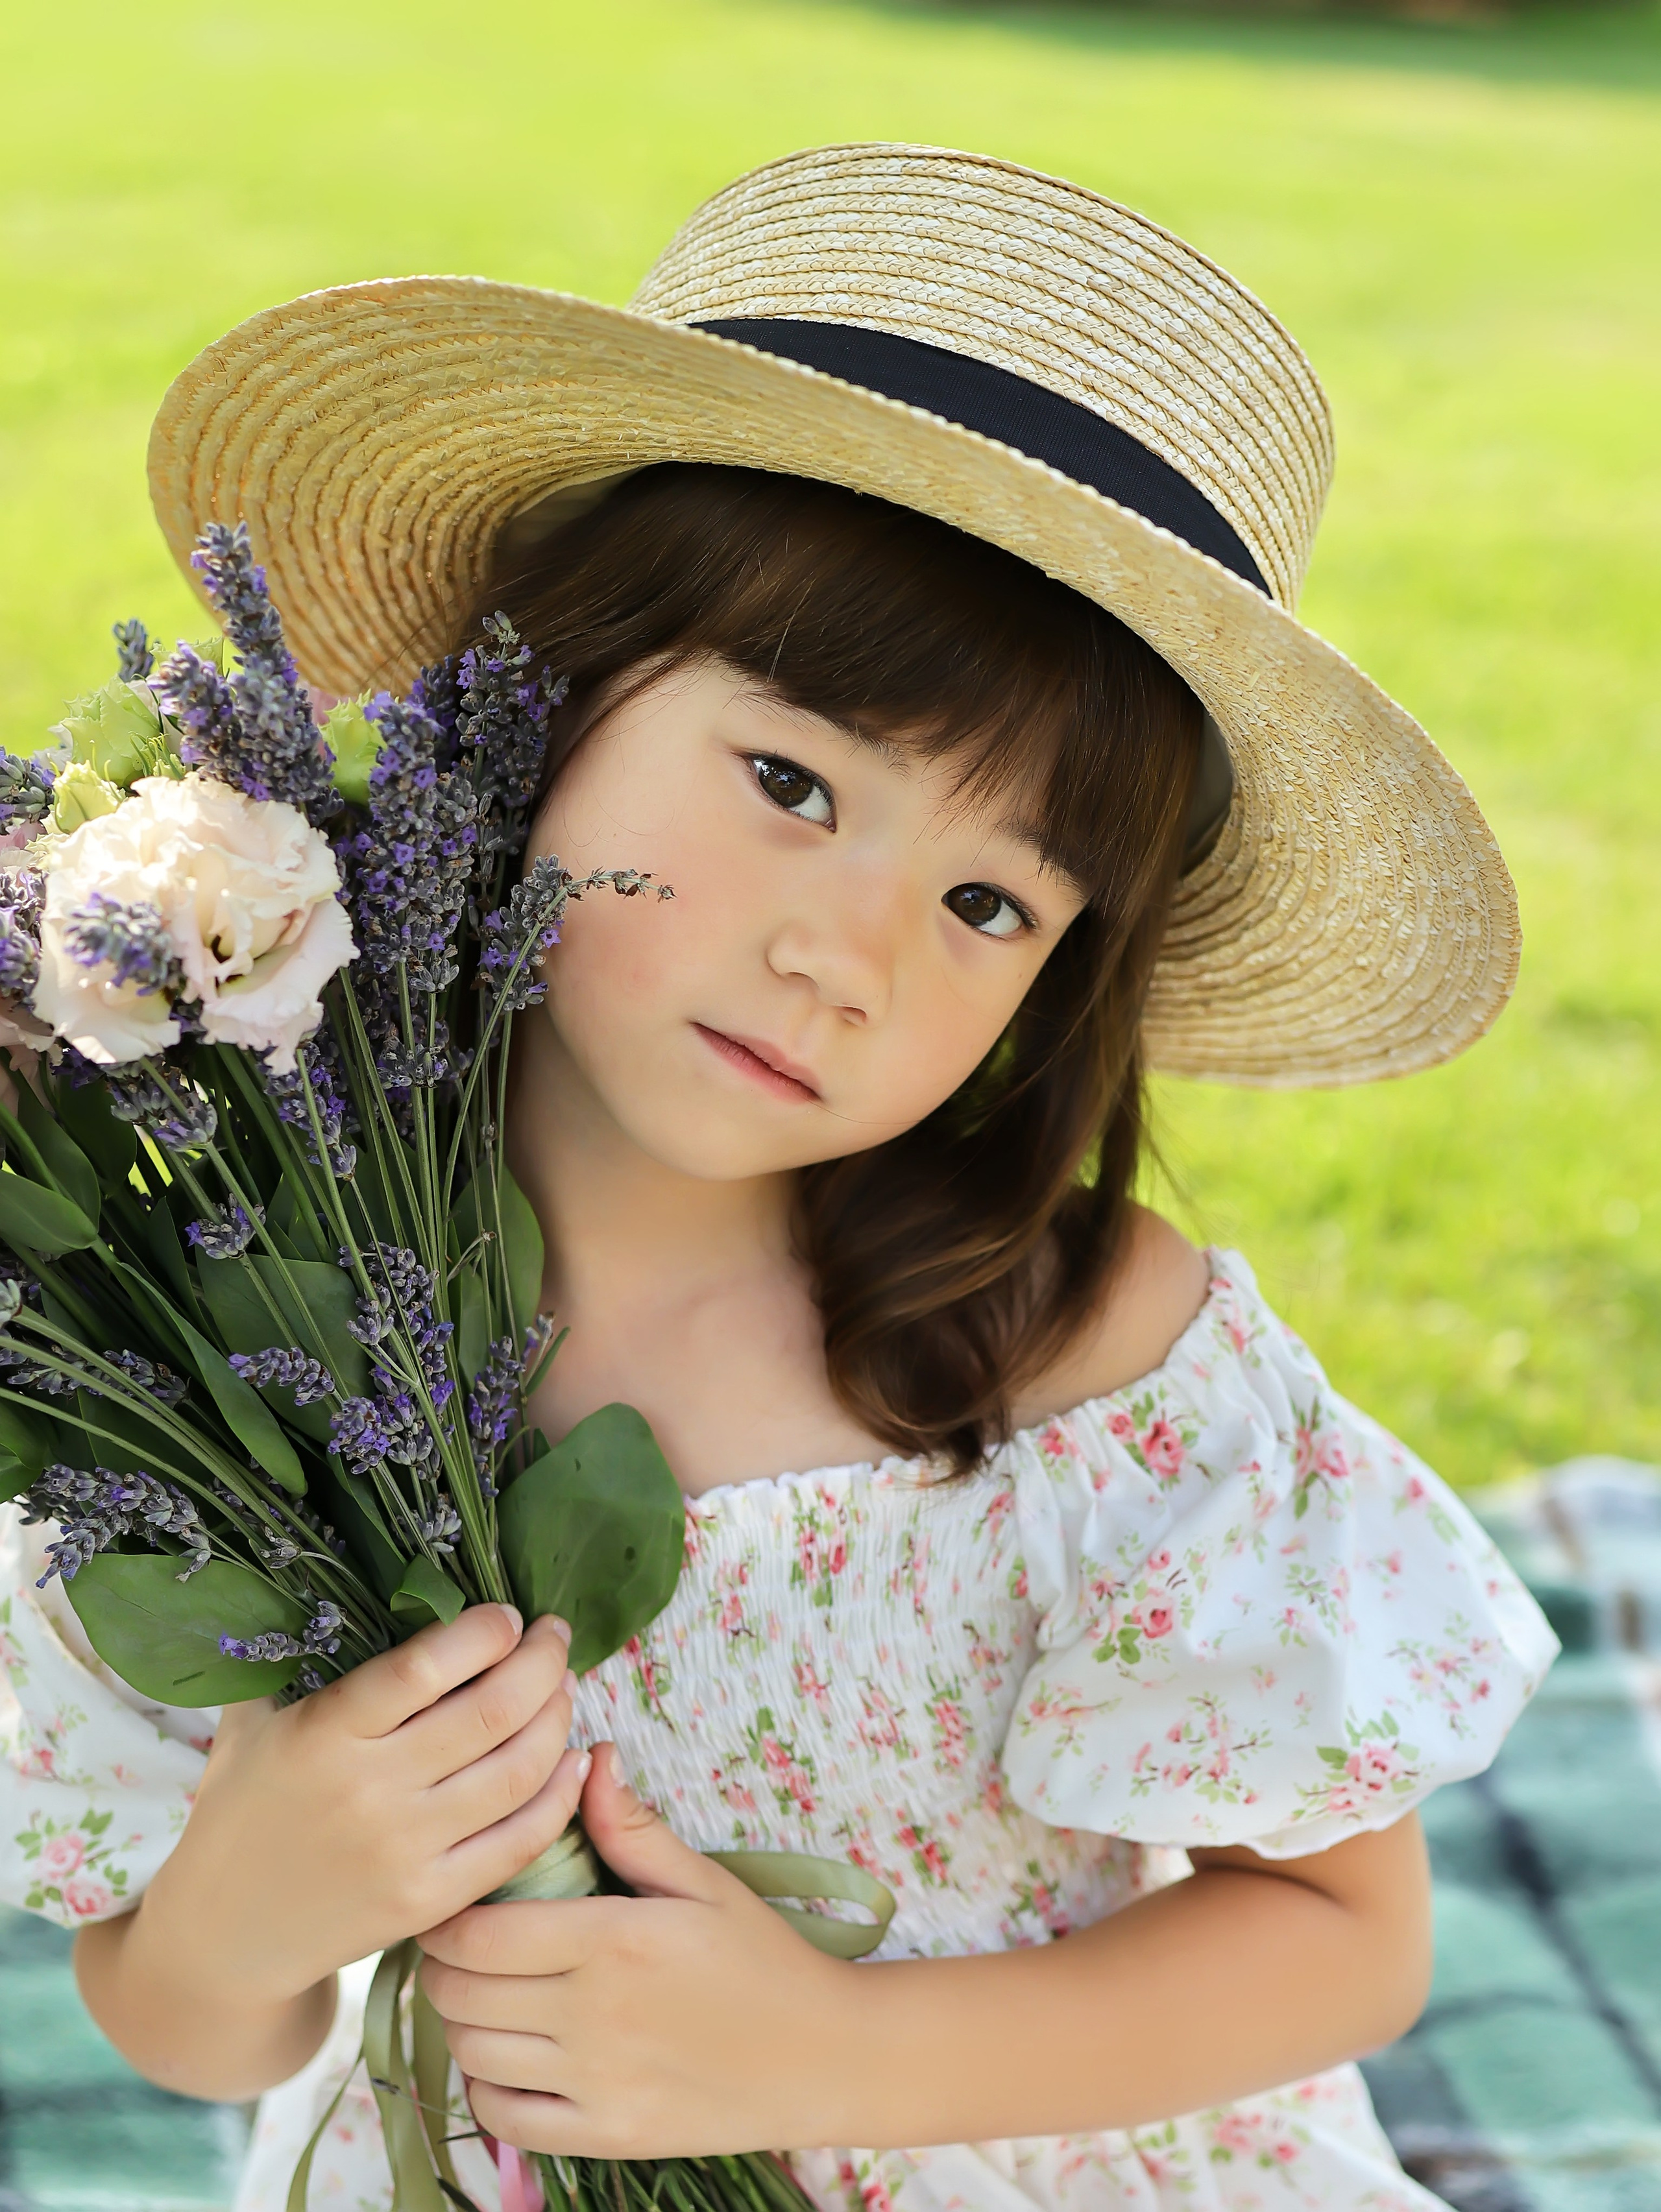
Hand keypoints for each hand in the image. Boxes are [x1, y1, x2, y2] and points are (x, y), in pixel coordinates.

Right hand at [139, 1605, 585, 2009]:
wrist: (225, 1934)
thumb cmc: (243, 1804)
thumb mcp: (253, 1717)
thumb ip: (304, 1654)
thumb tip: (373, 1580)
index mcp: (322, 1732)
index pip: (425, 1666)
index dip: (484, 1632)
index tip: (508, 1615)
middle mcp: (368, 1790)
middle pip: (491, 1713)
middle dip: (542, 1662)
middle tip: (555, 1636)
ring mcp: (404, 1851)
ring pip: (518, 1773)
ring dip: (558, 1719)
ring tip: (563, 1688)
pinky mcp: (430, 1901)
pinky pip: (520, 1841)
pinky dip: (561, 1795)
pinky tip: (574, 1760)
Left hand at [418, 1744, 863, 2157]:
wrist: (822, 2055)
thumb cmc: (762, 1958)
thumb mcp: (704, 1881)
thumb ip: (632, 1826)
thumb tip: (591, 1756)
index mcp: (614, 1939)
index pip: (478, 1933)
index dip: (447, 1918)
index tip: (454, 1903)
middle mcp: (594, 2013)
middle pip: (460, 1993)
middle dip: (444, 1965)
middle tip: (461, 1946)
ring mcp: (596, 2082)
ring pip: (472, 2053)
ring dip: (461, 2023)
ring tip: (484, 1996)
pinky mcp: (605, 2135)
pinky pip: (504, 2120)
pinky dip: (486, 2088)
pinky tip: (508, 2058)